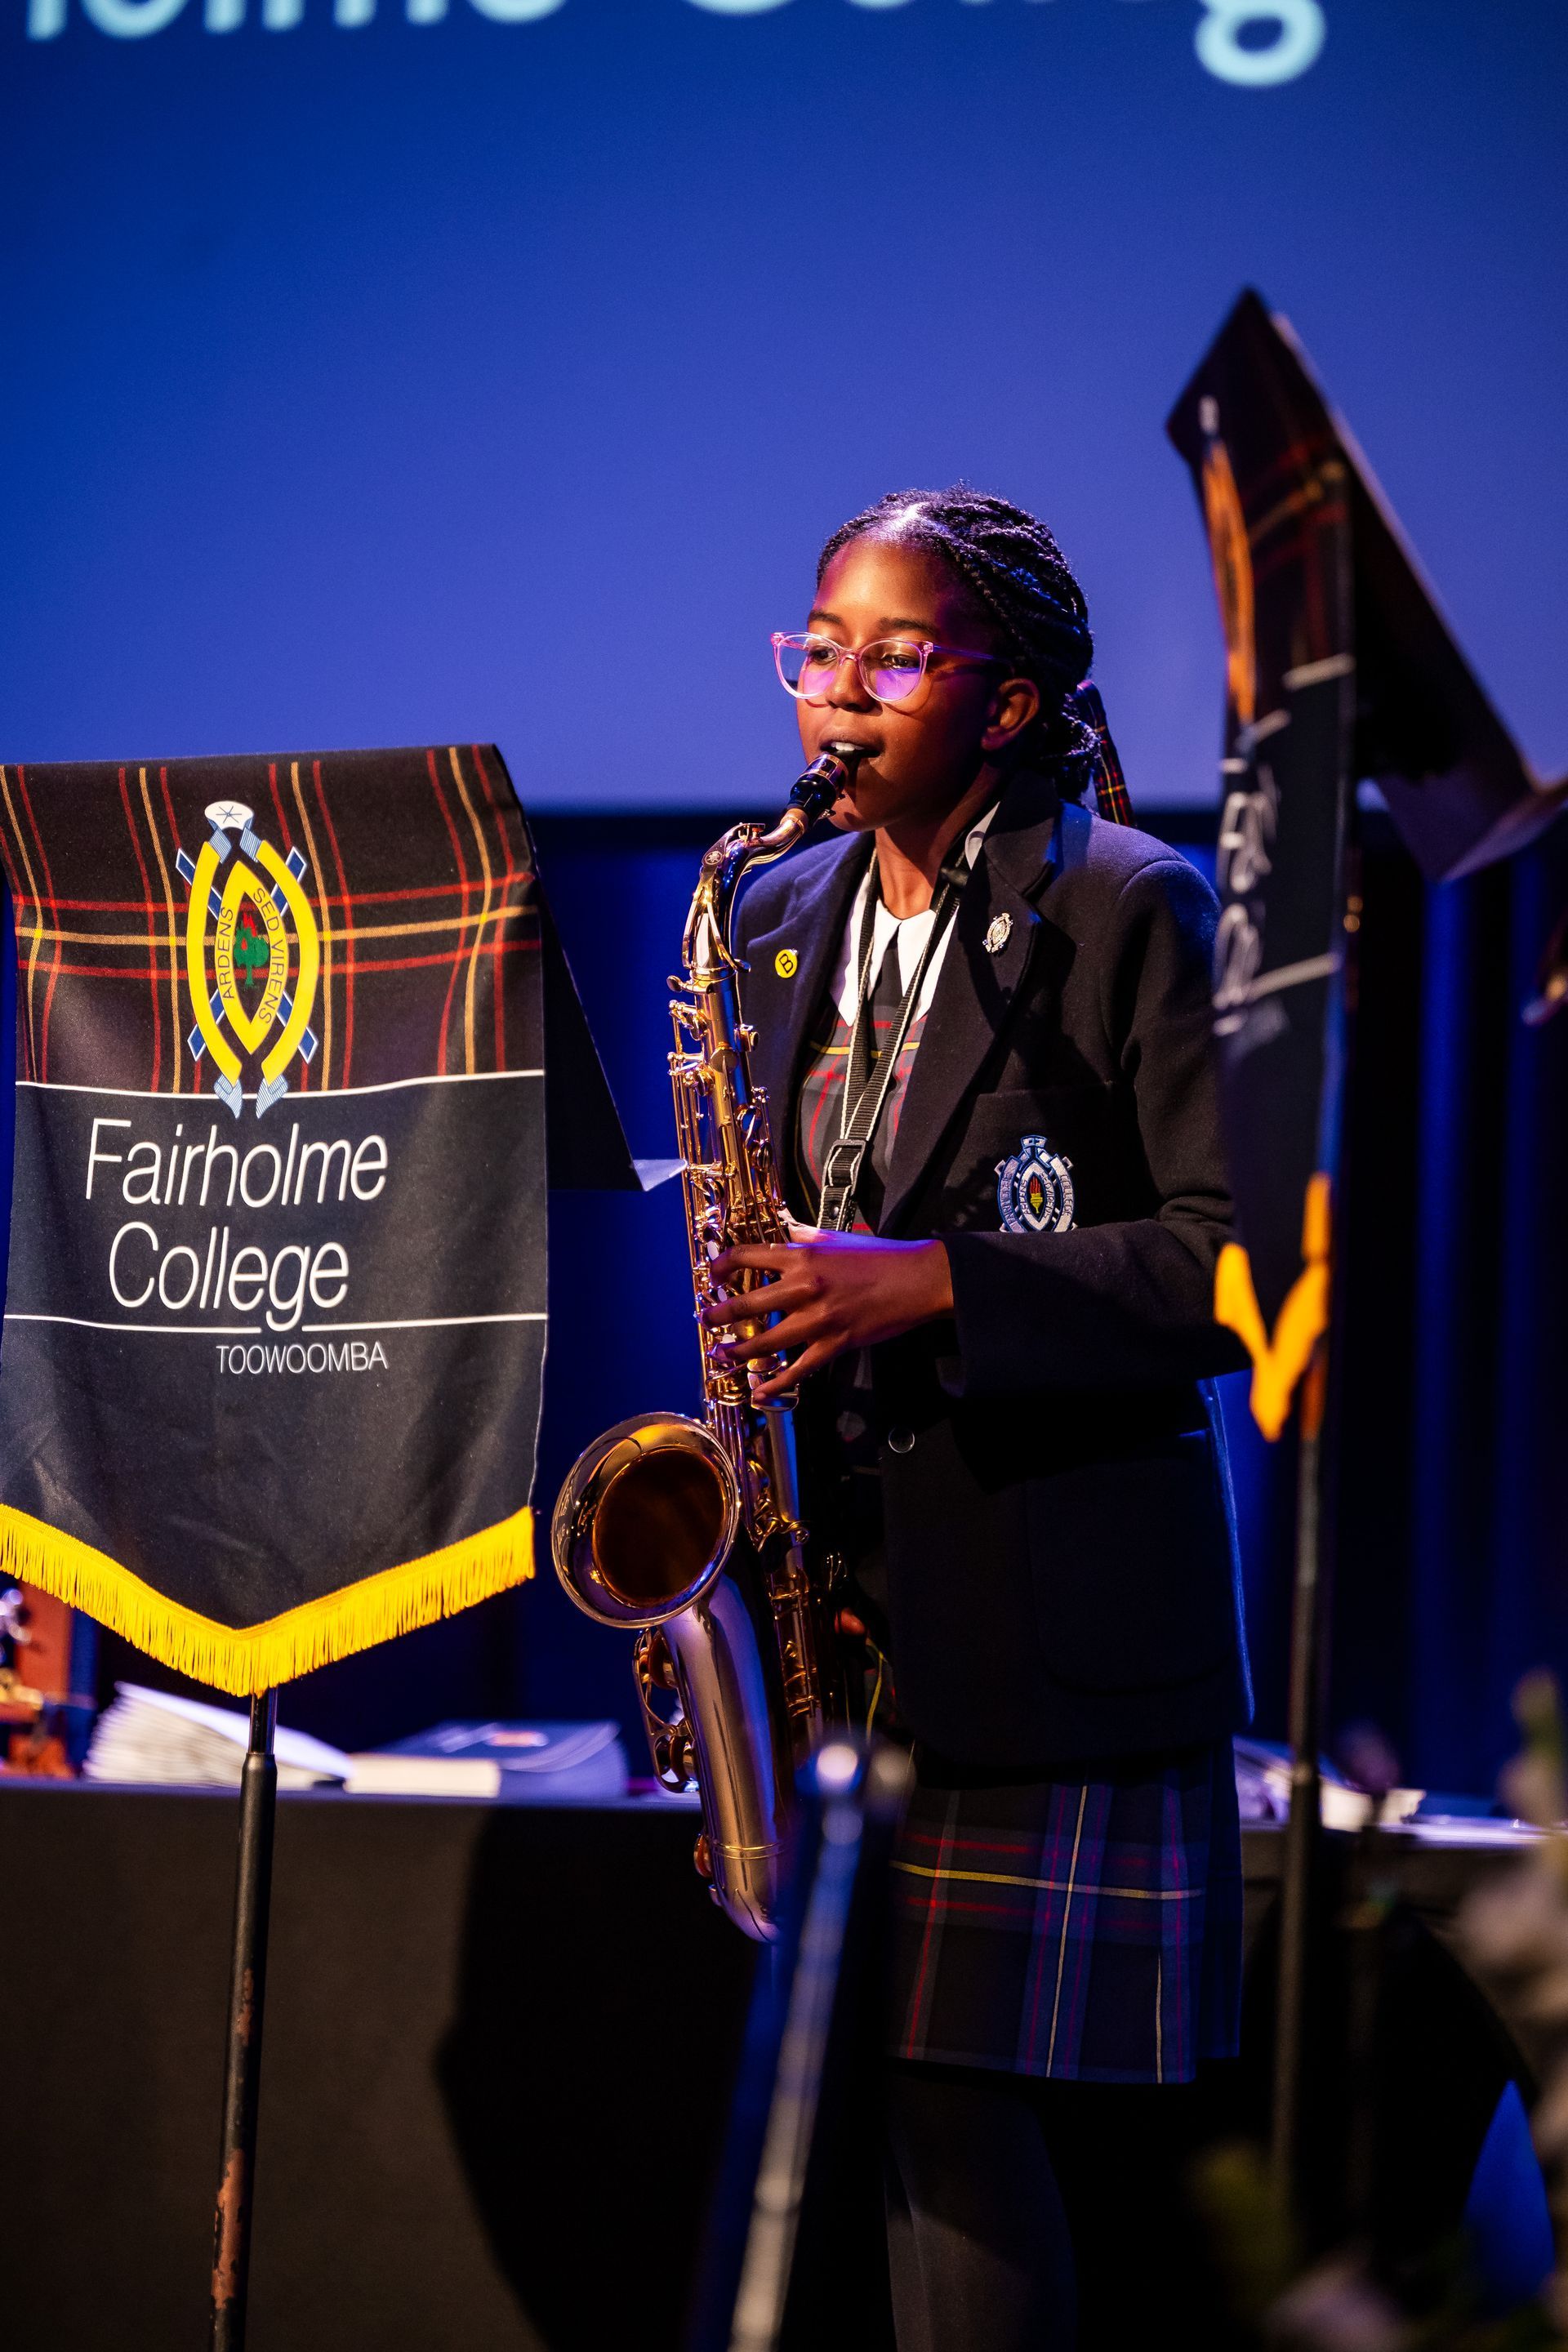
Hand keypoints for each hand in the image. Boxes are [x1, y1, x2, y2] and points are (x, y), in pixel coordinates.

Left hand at [702, 1227, 954, 1401]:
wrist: (918, 1278)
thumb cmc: (881, 1256)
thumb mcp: (837, 1238)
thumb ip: (806, 1238)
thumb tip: (786, 1233)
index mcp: (803, 1257)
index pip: (748, 1257)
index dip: (723, 1266)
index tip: (713, 1276)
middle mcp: (804, 1287)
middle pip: (747, 1305)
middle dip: (720, 1316)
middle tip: (707, 1321)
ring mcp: (819, 1319)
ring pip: (766, 1341)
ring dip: (739, 1350)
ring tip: (724, 1354)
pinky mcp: (835, 1343)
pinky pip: (799, 1369)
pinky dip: (777, 1383)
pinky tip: (760, 1391)